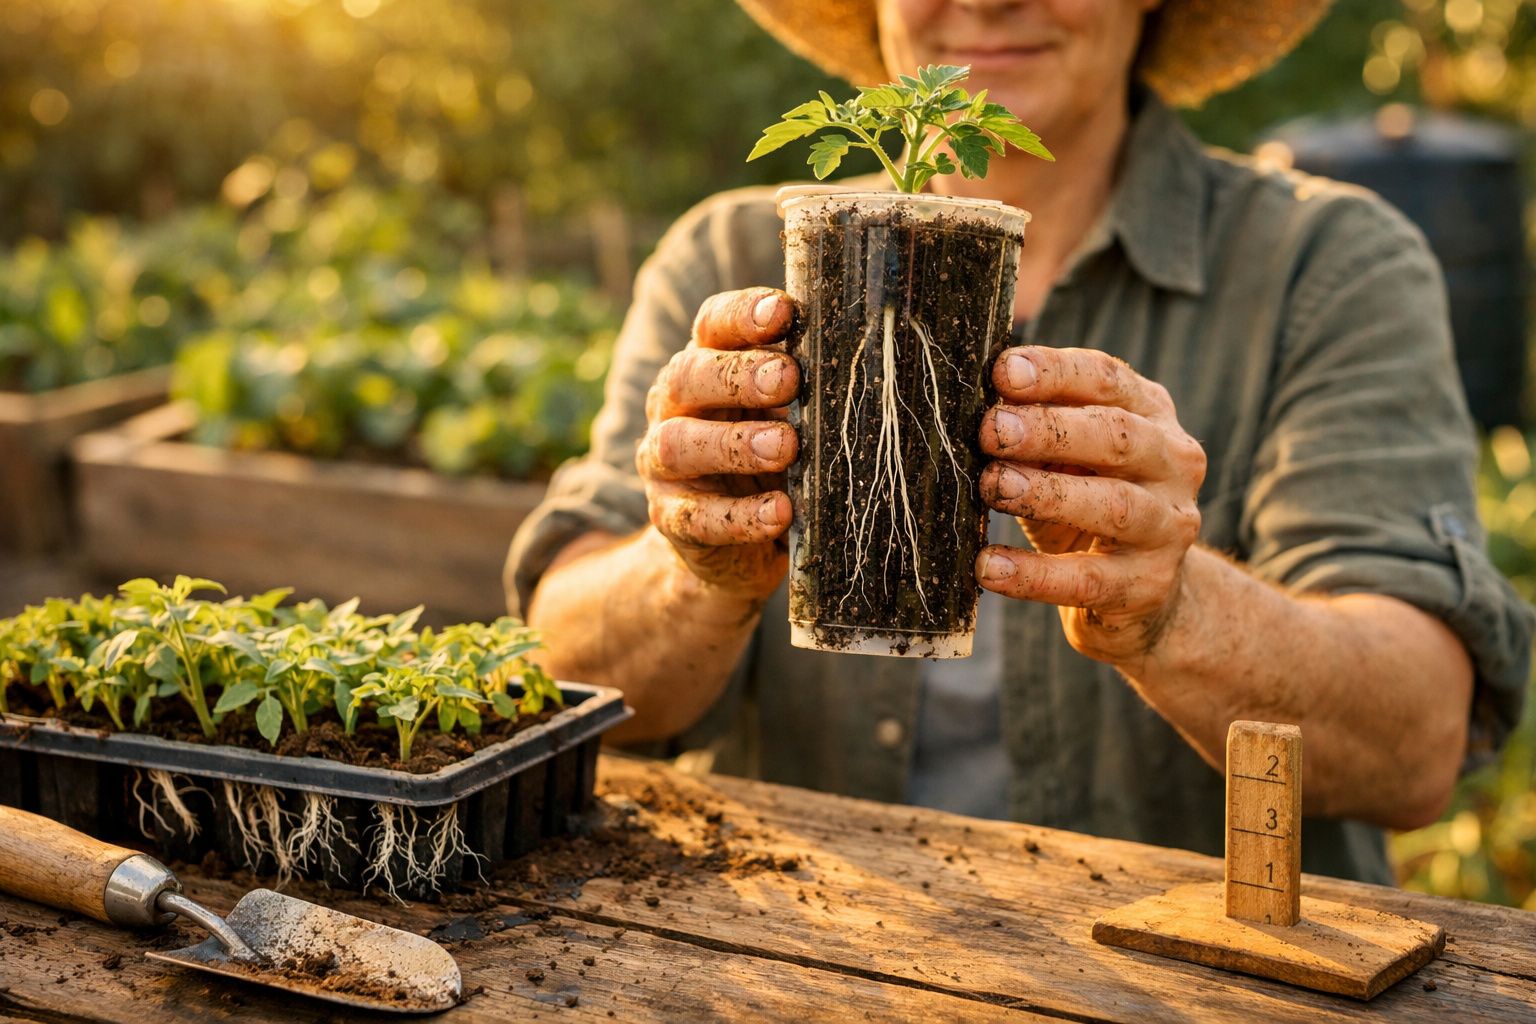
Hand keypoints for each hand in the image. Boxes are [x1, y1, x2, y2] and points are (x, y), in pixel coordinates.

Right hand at [637, 287, 799, 598]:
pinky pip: (696, 518)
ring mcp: (664, 465)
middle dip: (738, 375)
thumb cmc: (773, 459)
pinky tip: (780, 513)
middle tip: (787, 378)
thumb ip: (808, 387)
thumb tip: (867, 359)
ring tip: (785, 448)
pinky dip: (740, 517)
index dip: (742, 316)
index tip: (783, 312)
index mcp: (705, 366)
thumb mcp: (791, 415)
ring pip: (679, 444)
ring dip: (735, 444)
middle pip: (689, 376)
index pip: (712, 327)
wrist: (737, 546)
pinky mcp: (670, 518)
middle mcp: (675, 407)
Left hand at [975, 346, 1206, 663]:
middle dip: (1049, 430)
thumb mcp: (1065, 456)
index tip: (1002, 371)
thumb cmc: (1087, 501)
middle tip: (991, 430)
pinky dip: (1033, 575)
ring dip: (1047, 494)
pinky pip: (1088, 579)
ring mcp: (1168, 526)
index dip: (1055, 372)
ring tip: (992, 487)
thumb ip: (1034, 425)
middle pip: (1116, 436)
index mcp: (1149, 414)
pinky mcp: (1149, 585)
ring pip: (1113, 505)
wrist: (1146, 592)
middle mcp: (1172, 463)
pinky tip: (988, 566)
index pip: (1106, 379)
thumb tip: (968, 402)